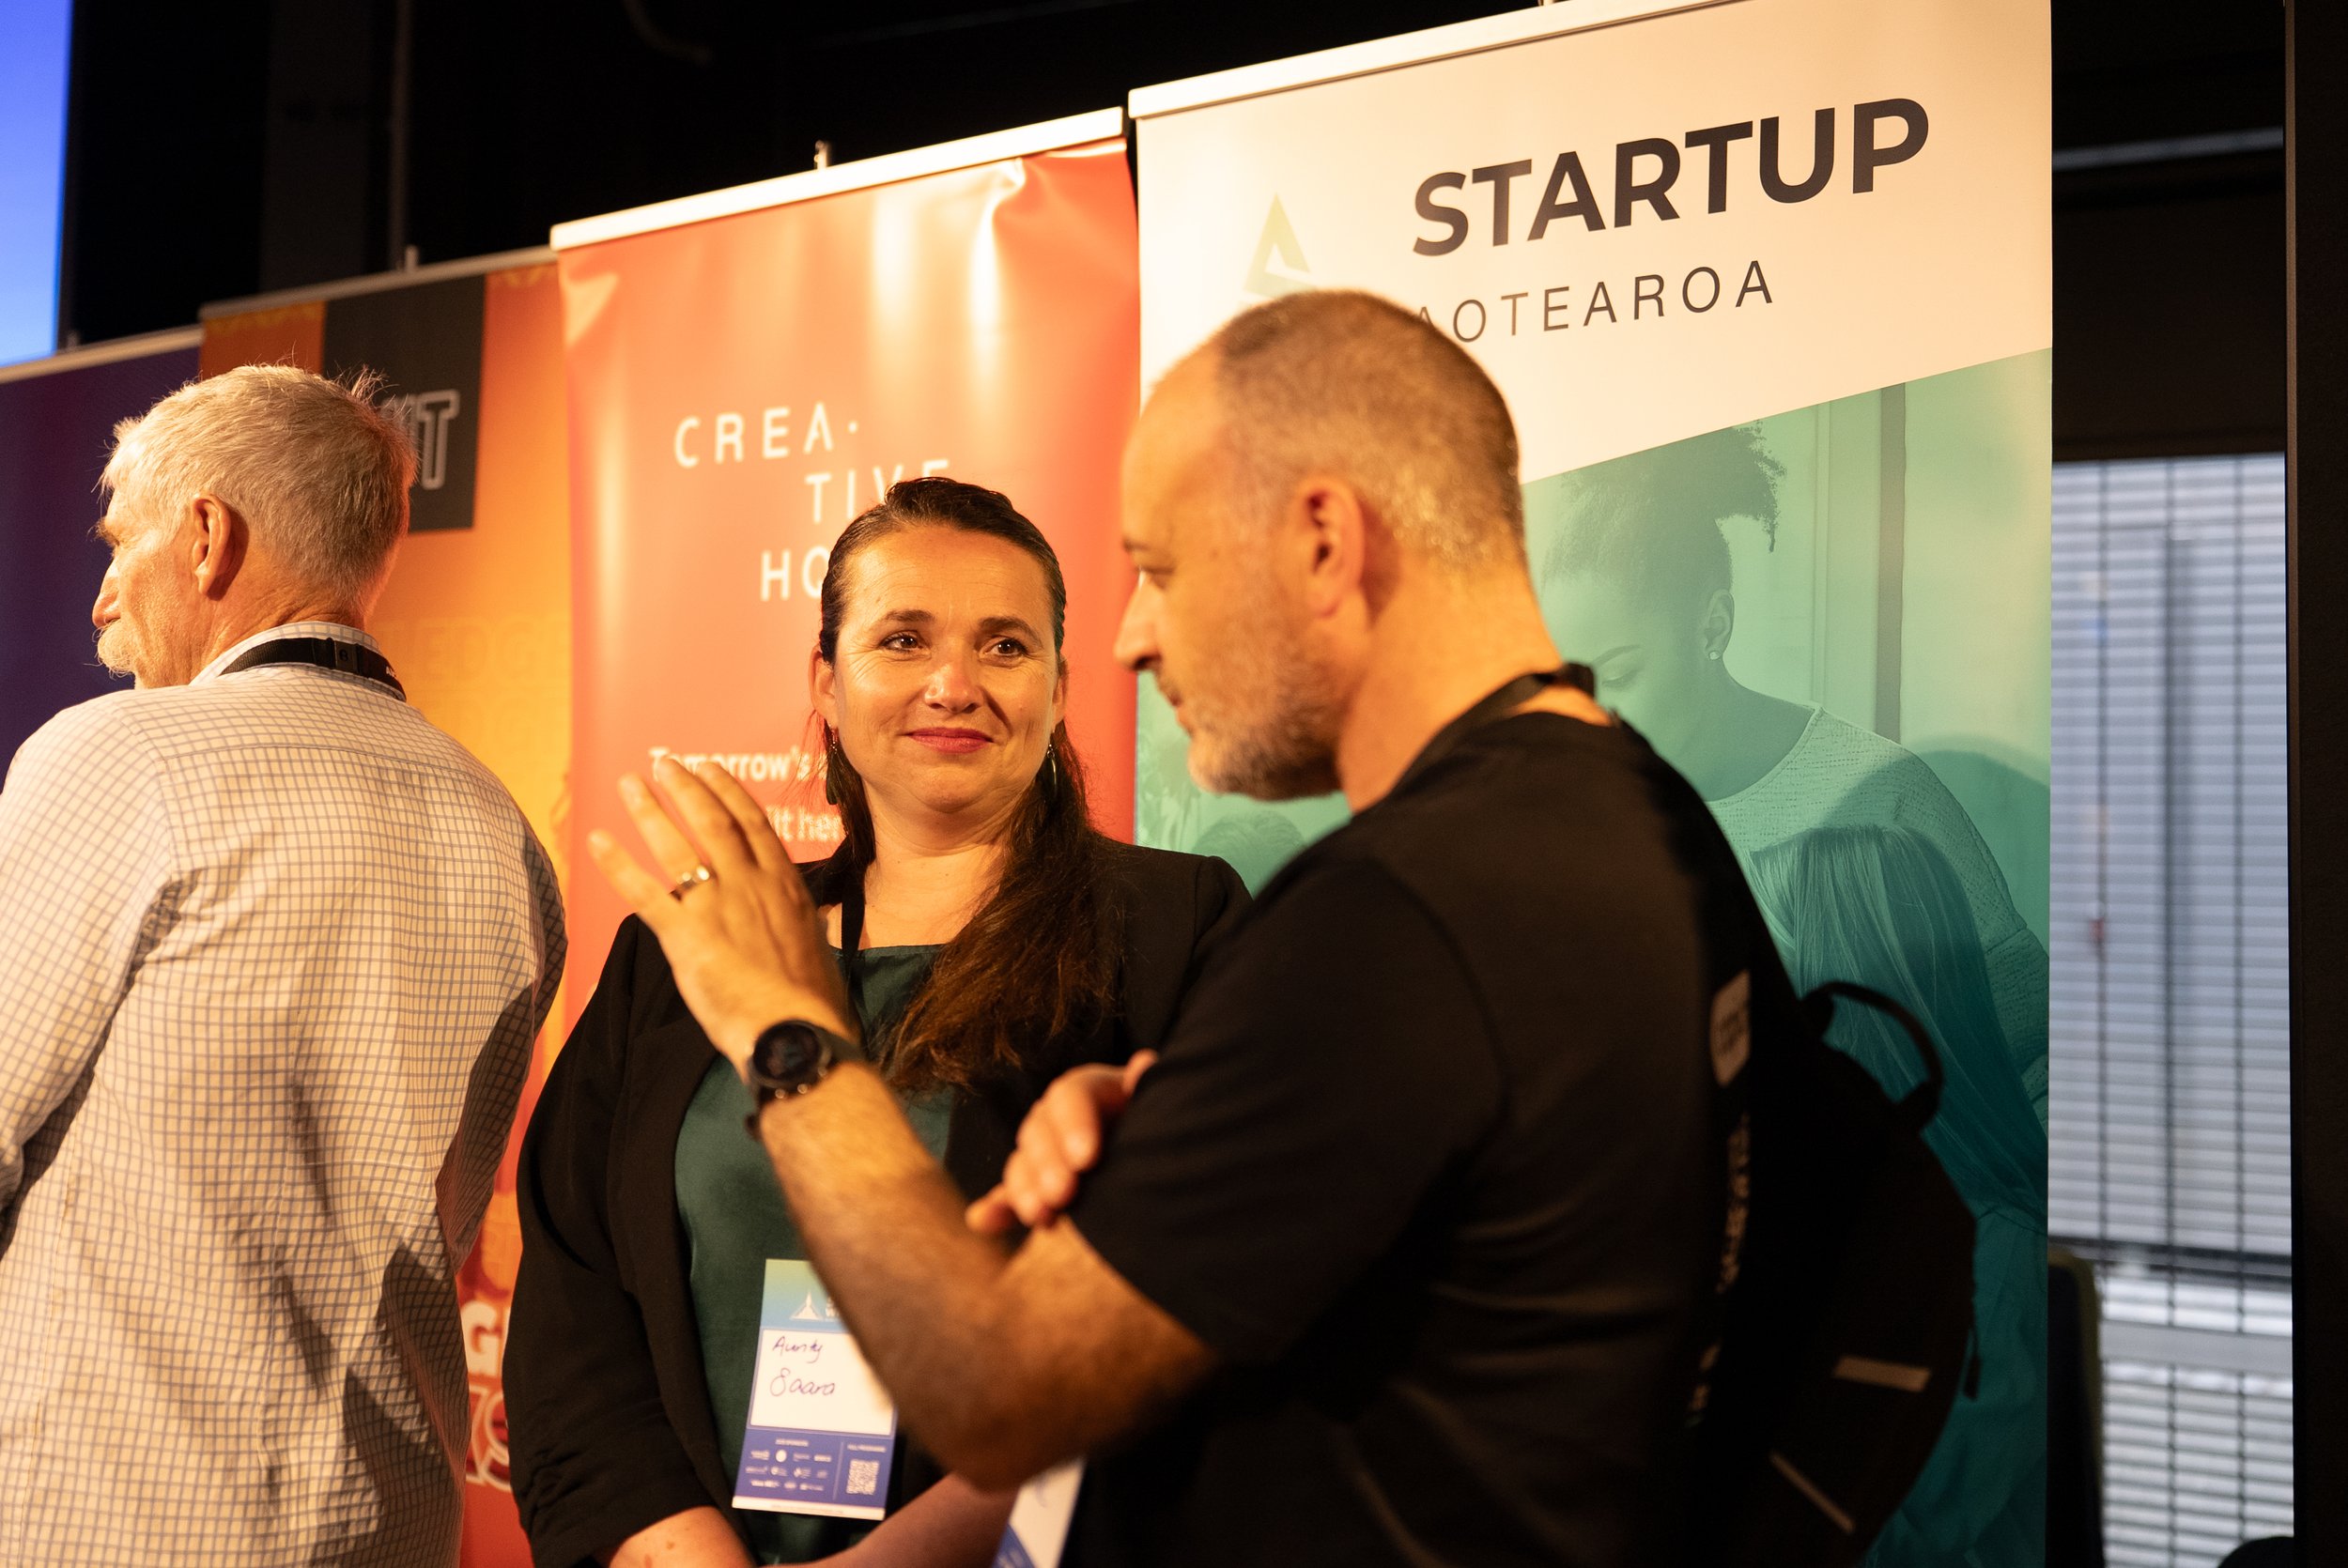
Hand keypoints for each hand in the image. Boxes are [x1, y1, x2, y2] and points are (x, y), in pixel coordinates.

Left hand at [588, 756, 856, 1067]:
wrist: (796, 1030)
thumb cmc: (811, 1001)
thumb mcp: (816, 949)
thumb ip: (803, 927)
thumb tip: (811, 927)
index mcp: (784, 885)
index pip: (752, 822)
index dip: (727, 790)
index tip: (709, 767)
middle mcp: (750, 883)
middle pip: (713, 820)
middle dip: (686, 786)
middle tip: (664, 762)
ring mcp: (717, 905)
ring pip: (677, 845)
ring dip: (649, 810)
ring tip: (629, 784)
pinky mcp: (686, 934)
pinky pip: (643, 892)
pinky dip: (617, 865)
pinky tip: (598, 842)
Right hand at [966, 1050, 1155, 1235]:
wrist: (1166, 1165)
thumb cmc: (1170, 1129)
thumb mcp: (1162, 1106)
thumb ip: (1149, 1090)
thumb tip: (1144, 1066)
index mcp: (1093, 1091)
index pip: (1072, 1095)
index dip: (1075, 1124)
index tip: (1088, 1159)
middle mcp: (1063, 1119)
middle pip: (1040, 1130)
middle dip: (1048, 1164)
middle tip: (1063, 1195)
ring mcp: (1047, 1155)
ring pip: (1022, 1163)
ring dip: (1025, 1189)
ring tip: (1042, 1217)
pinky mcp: (1039, 1189)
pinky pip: (1011, 1196)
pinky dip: (998, 1209)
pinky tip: (983, 1219)